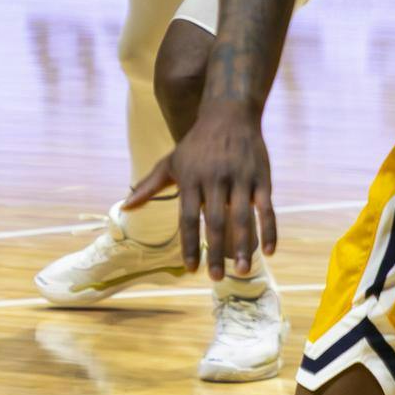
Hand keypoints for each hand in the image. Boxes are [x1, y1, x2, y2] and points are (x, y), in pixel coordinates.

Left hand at [123, 101, 274, 279]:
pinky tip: (268, 252)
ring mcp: (240, 179)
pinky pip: (266, 209)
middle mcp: (215, 180)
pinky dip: (269, 231)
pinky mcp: (261, 178)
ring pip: (243, 218)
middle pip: (215, 222)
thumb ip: (149, 187)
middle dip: (215, 252)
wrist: (229, 115)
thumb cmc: (196, 144)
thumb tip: (125, 207)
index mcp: (191, 179)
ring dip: (242, 247)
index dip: (190, 244)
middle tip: (216, 279)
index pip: (188, 218)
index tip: (191, 269)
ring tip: (241, 271)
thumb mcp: (170, 162)